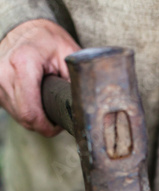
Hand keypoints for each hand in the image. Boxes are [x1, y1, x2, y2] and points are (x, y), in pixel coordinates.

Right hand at [0, 19, 79, 136]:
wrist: (24, 28)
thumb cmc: (48, 40)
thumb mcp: (69, 55)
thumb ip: (76, 81)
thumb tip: (84, 108)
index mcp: (23, 63)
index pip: (31, 113)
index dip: (48, 127)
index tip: (59, 124)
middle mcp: (4, 73)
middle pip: (25, 118)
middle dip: (43, 124)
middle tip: (57, 116)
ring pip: (18, 117)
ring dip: (35, 117)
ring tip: (46, 102)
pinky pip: (12, 110)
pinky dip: (25, 110)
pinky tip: (34, 99)